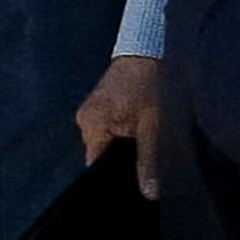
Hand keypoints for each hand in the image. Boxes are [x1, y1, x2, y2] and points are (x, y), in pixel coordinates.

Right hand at [73, 53, 166, 199]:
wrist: (151, 45)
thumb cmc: (152, 84)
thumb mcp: (155, 125)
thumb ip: (149, 160)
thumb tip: (149, 194)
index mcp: (92, 125)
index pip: (95, 167)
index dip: (114, 178)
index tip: (132, 188)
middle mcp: (85, 119)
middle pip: (100, 156)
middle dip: (121, 163)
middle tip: (145, 170)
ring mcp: (92, 111)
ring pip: (106, 143)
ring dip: (123, 148)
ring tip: (144, 151)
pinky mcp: (101, 105)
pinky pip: (109, 130)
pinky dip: (123, 135)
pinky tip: (140, 135)